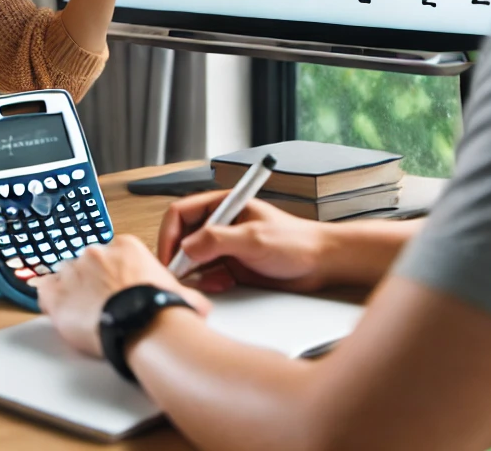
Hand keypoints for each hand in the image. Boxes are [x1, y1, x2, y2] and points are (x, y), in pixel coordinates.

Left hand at [31, 234, 210, 357]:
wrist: (143, 326)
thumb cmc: (162, 310)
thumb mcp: (182, 294)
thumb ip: (182, 292)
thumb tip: (198, 306)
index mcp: (126, 246)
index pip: (112, 255)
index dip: (114, 275)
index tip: (119, 290)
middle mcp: (97, 253)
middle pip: (88, 264)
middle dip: (94, 282)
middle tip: (105, 306)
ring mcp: (74, 272)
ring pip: (66, 277)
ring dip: (74, 293)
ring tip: (86, 315)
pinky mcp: (57, 295)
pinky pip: (43, 291)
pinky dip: (49, 300)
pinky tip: (59, 312)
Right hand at [157, 190, 330, 294]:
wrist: (321, 264)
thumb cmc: (296, 242)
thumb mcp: (254, 239)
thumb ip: (218, 240)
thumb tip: (187, 248)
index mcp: (223, 205)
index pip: (181, 213)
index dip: (169, 234)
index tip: (168, 257)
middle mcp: (220, 224)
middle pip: (183, 237)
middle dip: (179, 257)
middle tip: (179, 277)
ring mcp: (226, 246)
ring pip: (193, 259)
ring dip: (194, 273)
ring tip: (205, 283)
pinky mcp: (232, 266)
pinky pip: (208, 275)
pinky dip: (208, 283)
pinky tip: (221, 285)